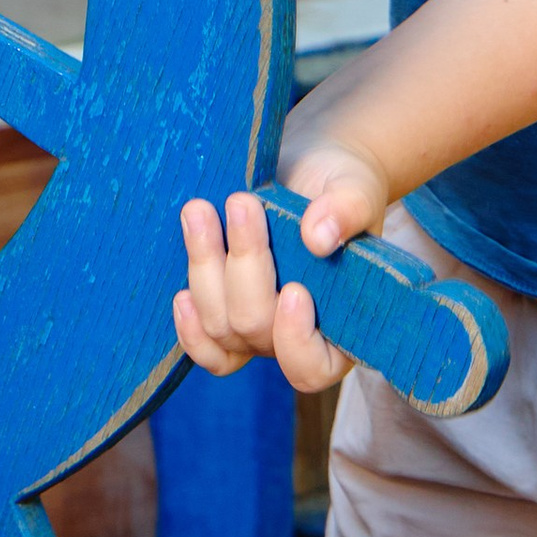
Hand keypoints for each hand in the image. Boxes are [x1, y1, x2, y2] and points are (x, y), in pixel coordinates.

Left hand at [173, 137, 392, 392]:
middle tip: (242, 203)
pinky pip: (204, 345)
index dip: (297, 338)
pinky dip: (189, 325)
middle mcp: (299, 339)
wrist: (311, 171)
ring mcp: (258, 332)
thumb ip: (348, 210)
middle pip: (256, 328)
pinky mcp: (227, 316)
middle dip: (244, 267)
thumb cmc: (341, 188)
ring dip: (205, 269)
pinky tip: (181, 292)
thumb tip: (318, 237)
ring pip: (220, 326)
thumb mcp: (355, 189)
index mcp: (344, 325)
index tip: (295, 289)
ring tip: (199, 209)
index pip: (316, 365)